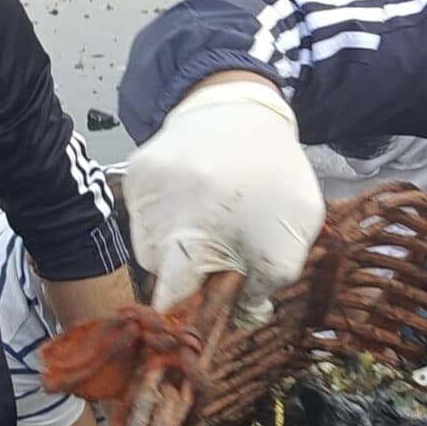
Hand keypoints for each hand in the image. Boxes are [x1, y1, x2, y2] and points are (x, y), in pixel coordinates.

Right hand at [122, 77, 324, 317]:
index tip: (207, 308)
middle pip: (162, 279)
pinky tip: (190, 197)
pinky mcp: (133, 178)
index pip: (173, 303)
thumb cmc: (274, 176)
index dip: (189, 314)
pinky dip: (163, 219)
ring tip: (207, 218)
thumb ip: (269, 282)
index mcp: (199, 236)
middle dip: (189, 277)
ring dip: (174, 249)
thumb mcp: (293, 232)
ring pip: (149, 251)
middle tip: (218, 256)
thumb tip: (241, 316)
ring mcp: (143, 196)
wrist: (241, 109)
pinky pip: (141, 220)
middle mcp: (162, 217)